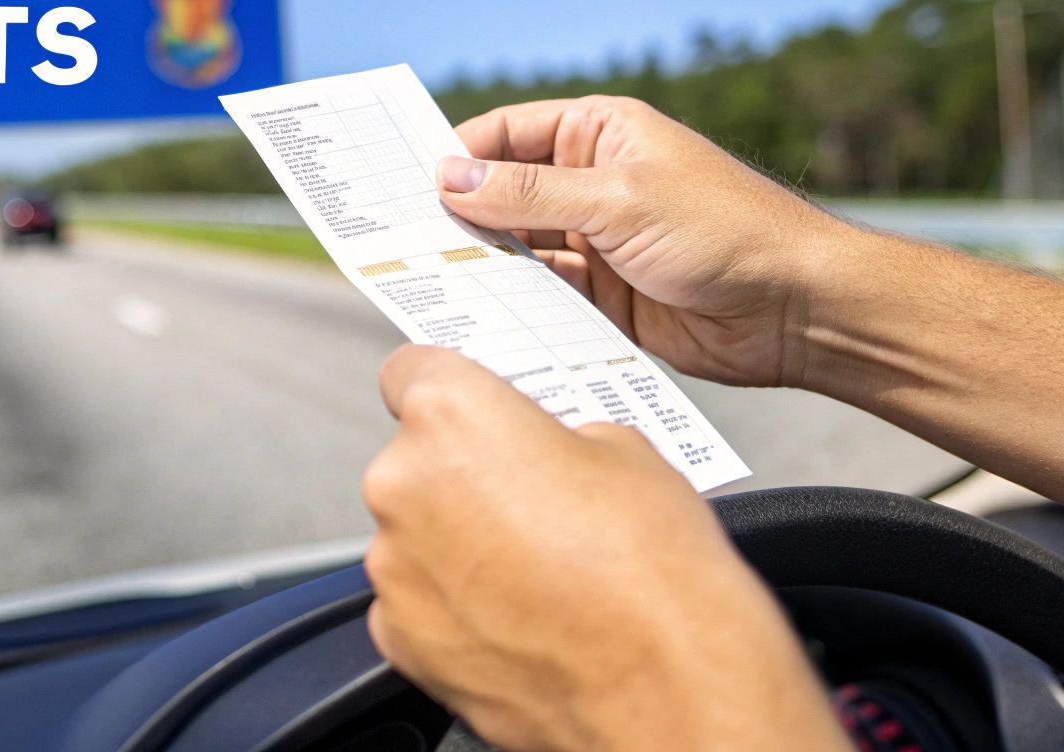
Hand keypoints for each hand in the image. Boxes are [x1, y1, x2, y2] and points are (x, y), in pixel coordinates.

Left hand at [363, 345, 848, 751]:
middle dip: (466, 474)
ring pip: (417, 533)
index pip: (413, 371)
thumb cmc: (655, 573)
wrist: (668, 691)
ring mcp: (395, 569)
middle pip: (417, 460)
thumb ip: (552, 433)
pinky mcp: (401, 638)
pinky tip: (521, 614)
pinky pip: (418, 599)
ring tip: (540, 568)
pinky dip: (456, 604)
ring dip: (459, 542)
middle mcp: (403, 485)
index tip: (473, 408)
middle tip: (535, 502)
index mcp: (451, 416)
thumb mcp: (623, 448)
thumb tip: (537, 450)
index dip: (453, 389)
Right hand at [438, 96, 852, 387]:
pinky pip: (542, 295)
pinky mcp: (604, 296)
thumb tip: (448, 177)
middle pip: (503, 193)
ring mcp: (597, 240)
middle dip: (459, 215)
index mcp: (600, 133)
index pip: (506, 133)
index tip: (405, 187)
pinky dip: (512, 304)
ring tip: (427, 281)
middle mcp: (592, 182)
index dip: (457, 156)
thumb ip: (528, 195)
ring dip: (483, 264)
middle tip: (399, 239)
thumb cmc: (723, 231)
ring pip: (518, 249)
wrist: (795, 310)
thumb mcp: (617, 201)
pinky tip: (476, 315)